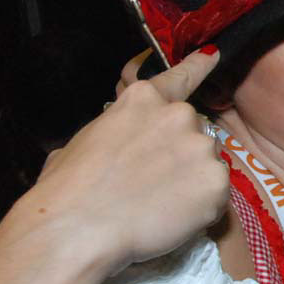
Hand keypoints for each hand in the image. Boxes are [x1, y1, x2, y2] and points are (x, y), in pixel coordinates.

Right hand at [24, 47, 227, 272]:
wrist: (78, 230)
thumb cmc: (67, 190)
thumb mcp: (85, 142)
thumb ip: (117, 133)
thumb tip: (117, 149)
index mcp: (142, 100)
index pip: (179, 77)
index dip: (198, 66)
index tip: (214, 54)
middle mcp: (178, 115)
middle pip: (193, 131)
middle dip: (180, 152)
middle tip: (154, 182)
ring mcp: (200, 147)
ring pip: (207, 163)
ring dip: (192, 179)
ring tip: (159, 204)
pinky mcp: (216, 181)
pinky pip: (216, 194)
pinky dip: (201, 207)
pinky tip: (172, 218)